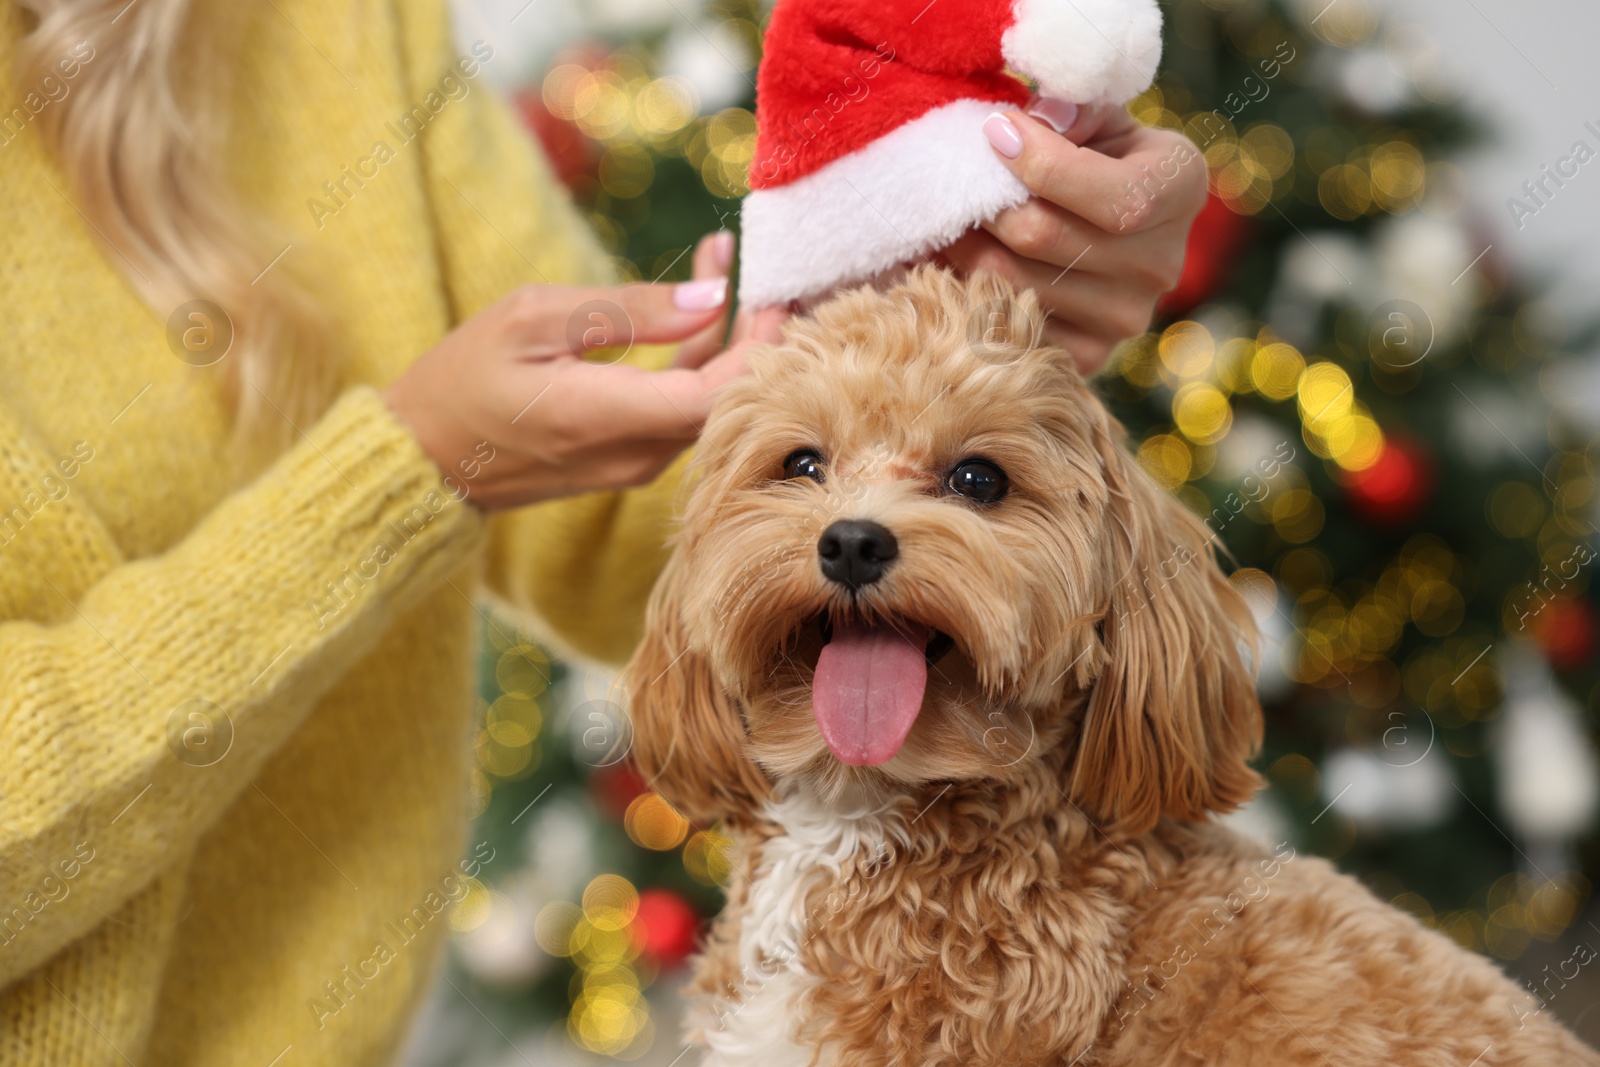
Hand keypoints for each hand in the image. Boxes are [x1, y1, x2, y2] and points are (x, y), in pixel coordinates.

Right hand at [384, 232, 785, 510]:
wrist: (424, 457)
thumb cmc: (464, 378)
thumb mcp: (534, 320)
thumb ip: (629, 310)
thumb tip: (713, 296)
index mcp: (613, 419)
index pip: (725, 392)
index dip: (763, 342)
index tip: (776, 285)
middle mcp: (638, 455)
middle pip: (731, 398)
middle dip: (753, 327)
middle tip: (759, 261)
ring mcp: (637, 464)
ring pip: (710, 402)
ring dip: (726, 336)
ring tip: (718, 258)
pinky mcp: (630, 459)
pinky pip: (683, 409)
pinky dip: (698, 360)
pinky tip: (695, 309)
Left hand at [940, 99, 1207, 374]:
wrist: (1109, 224)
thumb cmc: (1097, 152)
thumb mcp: (1096, 115)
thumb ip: (1070, 110)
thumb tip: (1034, 121)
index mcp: (1179, 189)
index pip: (1113, 196)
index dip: (1042, 164)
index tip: (994, 129)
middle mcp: (1161, 263)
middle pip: (1044, 237)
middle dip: (984, 203)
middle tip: (949, 177)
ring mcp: (1125, 318)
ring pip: (1011, 283)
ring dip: (962, 246)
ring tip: (942, 216)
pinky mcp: (1086, 355)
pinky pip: (1005, 325)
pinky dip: (965, 291)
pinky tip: (953, 260)